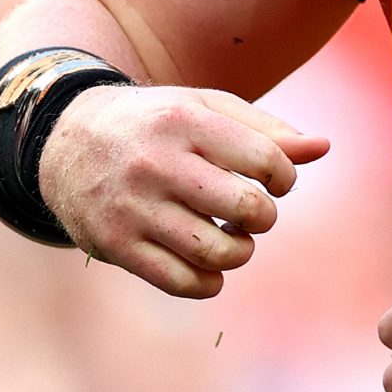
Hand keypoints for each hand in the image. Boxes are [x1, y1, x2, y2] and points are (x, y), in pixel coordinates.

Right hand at [37, 86, 327, 298]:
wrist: (67, 139)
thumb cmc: (158, 124)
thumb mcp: (207, 109)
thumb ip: (267, 130)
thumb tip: (324, 147)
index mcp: (186, 122)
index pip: (266, 162)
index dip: (284, 178)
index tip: (274, 181)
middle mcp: (158, 164)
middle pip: (246, 209)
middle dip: (263, 217)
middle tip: (252, 211)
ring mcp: (133, 208)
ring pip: (216, 253)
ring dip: (239, 252)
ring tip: (232, 237)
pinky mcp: (115, 245)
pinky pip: (181, 283)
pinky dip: (208, 282)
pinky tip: (207, 265)